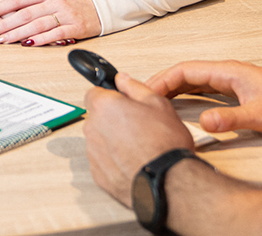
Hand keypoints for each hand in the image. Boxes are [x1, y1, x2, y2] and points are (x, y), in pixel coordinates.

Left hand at [0, 0, 100, 45]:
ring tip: (1, 40)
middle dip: (2, 24)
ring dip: (17, 33)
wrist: (102, 5)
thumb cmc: (72, 0)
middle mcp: (53, 2)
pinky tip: (28, 44)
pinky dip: (41, 39)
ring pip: (36, 24)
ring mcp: (64, 14)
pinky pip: (55, 34)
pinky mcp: (75, 27)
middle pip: (24, 14)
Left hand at [84, 73, 194, 206]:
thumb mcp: (158, 104)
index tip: (120, 101)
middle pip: (96, 116)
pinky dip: (113, 160)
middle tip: (136, 125)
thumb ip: (135, 87)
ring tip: (138, 146)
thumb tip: (123, 80)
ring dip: (112, 140)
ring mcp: (93, 153)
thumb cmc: (165, 145)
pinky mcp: (97, 174)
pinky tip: (133, 161)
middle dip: (112, 118)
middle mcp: (93, 128)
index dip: (109, 96)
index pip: (94, 92)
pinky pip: (102, 160)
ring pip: (99, 139)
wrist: (168, 182)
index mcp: (104, 106)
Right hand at [145, 60, 261, 135]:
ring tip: (155, 99)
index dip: (163, 79)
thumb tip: (205, 121)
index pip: (186, 70)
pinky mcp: (235, 91)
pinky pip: (202, 88)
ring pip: (193, 80)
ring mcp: (230, 81)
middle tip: (142, 96)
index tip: (147, 91)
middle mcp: (227, 73)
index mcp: (228, 71)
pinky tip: (180, 103)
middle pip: (186, 73)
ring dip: (173, 87)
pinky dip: (185, 93)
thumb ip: (232, 119)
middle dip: (162, 82)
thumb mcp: (260, 116)